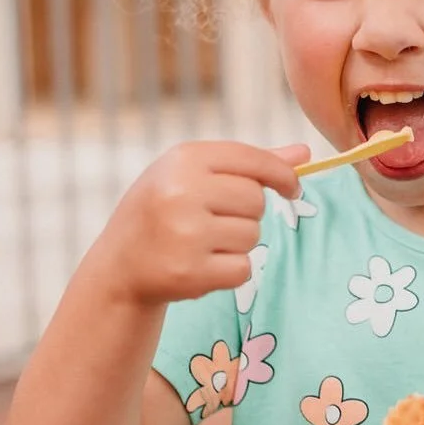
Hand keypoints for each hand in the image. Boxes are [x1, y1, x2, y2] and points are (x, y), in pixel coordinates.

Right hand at [100, 140, 308, 305]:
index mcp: (184, 159)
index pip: (254, 160)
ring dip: (237, 243)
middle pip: (256, 200)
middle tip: (215, 220)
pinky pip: (243, 269)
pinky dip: (230, 271)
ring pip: (252, 235)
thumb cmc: (163, 209)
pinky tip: (202, 265)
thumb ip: (250, 164)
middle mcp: (182, 191)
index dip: (282, 175)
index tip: (291, 188)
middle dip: (247, 213)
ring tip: (202, 242)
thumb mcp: (193, 174)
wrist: (119, 264)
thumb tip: (304, 153)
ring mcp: (185, 233)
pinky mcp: (190, 272)